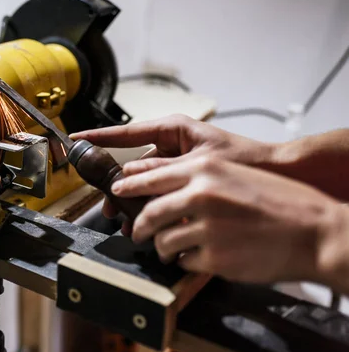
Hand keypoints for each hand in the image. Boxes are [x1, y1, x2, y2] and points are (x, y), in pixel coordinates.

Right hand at [71, 114, 273, 218]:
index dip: (98, 137)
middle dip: (117, 187)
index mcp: (173, 129)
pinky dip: (150, 206)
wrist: (277, 175)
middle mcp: (171, 145)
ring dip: (133, 201)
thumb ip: (160, 170)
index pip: (126, 133)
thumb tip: (125, 178)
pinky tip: (145, 222)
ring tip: (125, 221)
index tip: (74, 139)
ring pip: (143, 182)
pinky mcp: (183, 181)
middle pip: (132, 164)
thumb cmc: (245, 160)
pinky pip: (158, 192)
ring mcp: (176, 164)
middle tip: (108, 207)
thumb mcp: (199, 163)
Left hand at [110, 156, 343, 283]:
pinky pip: (183, 261)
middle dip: (139, 225)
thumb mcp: (234, 176)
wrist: (316, 231)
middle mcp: (200, 196)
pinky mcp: (214, 258)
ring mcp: (206, 229)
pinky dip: (186, 261)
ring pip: (162, 241)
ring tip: (173, 249)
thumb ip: (196, 178)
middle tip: (137, 231)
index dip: (129, 184)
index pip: (151, 175)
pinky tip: (200, 257)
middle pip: (149, 212)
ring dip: (163, 247)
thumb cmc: (280, 201)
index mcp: (205, 170)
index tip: (117, 191)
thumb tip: (159, 185)